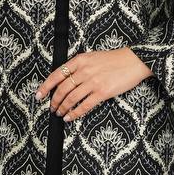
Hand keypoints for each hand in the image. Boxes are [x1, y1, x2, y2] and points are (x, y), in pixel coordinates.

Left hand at [36, 48, 153, 120]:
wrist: (134, 61)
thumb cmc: (114, 60)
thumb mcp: (92, 57)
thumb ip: (79, 66)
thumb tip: (66, 80)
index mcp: (80, 60)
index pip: (56, 74)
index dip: (45, 87)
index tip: (39, 95)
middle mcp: (84, 70)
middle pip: (62, 89)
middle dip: (54, 101)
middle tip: (52, 108)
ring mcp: (93, 82)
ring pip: (71, 98)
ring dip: (63, 108)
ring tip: (60, 113)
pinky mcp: (102, 92)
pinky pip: (84, 106)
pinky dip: (75, 113)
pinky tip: (70, 117)